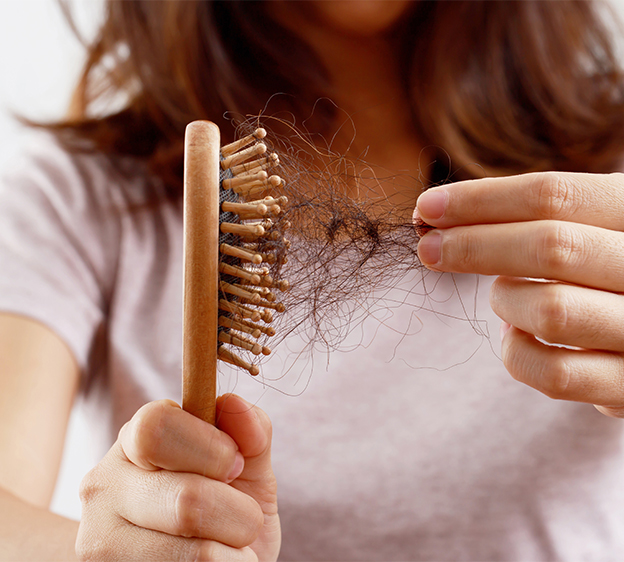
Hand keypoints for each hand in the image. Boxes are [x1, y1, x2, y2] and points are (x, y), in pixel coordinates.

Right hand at [76, 395, 279, 560]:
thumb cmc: (228, 509)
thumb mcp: (247, 468)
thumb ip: (250, 433)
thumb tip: (234, 403)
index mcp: (135, 439)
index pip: (156, 426)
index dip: (209, 446)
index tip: (235, 466)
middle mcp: (105, 485)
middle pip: (184, 497)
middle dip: (236, 510)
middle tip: (246, 517)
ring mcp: (101, 540)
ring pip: (195, 550)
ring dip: (236, 547)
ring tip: (233, 545)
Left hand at [415, 171, 623, 417]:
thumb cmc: (612, 269)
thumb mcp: (594, 226)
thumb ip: (539, 216)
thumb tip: (438, 213)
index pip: (555, 195)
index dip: (480, 200)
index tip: (427, 206)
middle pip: (551, 247)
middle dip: (474, 245)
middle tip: (428, 248)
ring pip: (550, 311)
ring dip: (505, 300)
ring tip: (505, 294)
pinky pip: (554, 374)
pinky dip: (516, 353)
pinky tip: (518, 335)